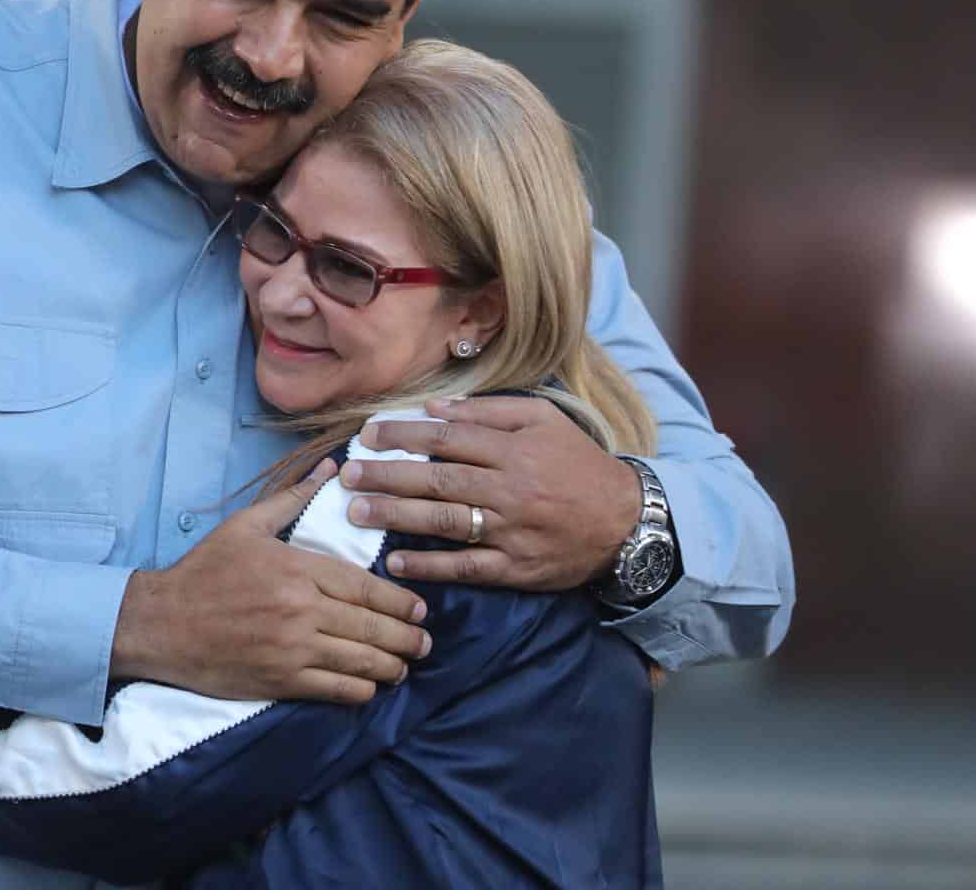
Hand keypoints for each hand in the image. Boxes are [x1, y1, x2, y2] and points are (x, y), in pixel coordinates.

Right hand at [110, 461, 431, 703]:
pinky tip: (370, 685)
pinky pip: (337, 689)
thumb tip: (331, 469)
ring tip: (404, 666)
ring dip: (392, 666)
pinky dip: (361, 689)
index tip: (420, 610)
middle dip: (406, 637)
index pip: (365, 587)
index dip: (399, 602)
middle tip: (424, 643)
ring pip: (361, 661)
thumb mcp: (245, 525)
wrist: (161, 624)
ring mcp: (292, 649)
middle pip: (372, 626)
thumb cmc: (204, 571)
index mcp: (296, 568)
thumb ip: (292, 498)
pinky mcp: (281, 681)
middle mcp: (301, 609)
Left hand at [341, 397, 639, 590]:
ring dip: (397, 516)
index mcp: (514, 450)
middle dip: (387, 475)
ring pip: (446, 521)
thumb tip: (436, 407)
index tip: (367, 436)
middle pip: (438, 479)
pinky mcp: (516, 568)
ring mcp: (512, 531)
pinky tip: (398, 561)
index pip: (447, 439)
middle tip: (347, 475)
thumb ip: (490, 412)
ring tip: (357, 512)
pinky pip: (467, 567)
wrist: (627, 520)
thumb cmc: (578, 465)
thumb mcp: (544, 421)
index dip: (403, 436)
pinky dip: (431, 566)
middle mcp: (510, 489)